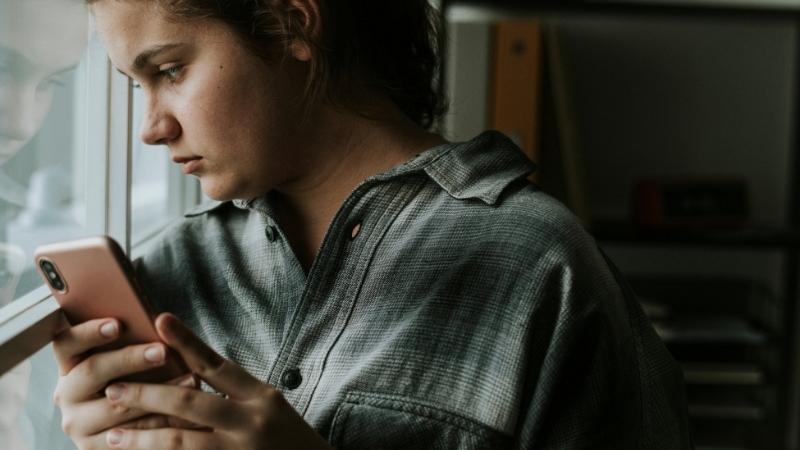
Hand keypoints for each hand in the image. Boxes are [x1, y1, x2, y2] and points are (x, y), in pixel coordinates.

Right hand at [52, 318, 198, 448]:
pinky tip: (188, 413)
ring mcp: (78, 424)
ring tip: (191, 379)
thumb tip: (160, 320)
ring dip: (157, 393)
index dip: (89, 332)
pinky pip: (131, 436)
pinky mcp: (94, 448)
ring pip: (116, 407)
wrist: (134, 426)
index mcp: (70, 365)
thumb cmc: (137, 379)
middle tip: (162, 351)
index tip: (117, 324)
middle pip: (92, 371)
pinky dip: (163, 423)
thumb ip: (133, 342)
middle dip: (129, 359)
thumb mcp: (127, 361)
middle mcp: (67, 394)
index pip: (67, 343)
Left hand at [101, 313, 332, 449]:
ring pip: (180, 442)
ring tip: (112, 436)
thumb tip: (189, 371)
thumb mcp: (270, 405)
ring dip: (142, 438)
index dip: (186, 342)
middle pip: (189, 403)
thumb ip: (234, 391)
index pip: (217, 364)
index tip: (159, 320)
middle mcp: (250, 422)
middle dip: (146, 396)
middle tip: (113, 389)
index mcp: (261, 395)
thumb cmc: (288, 436)